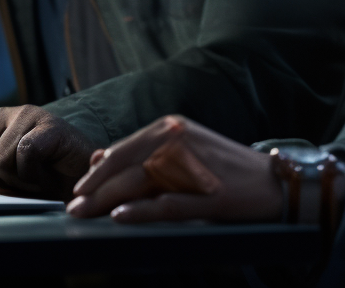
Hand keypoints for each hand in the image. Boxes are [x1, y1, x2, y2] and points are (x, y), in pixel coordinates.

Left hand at [0, 105, 93, 199]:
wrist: (90, 177)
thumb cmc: (50, 178)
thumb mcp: (9, 182)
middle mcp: (6, 116)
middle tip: (21, 186)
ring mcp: (28, 116)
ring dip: (18, 181)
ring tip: (38, 178)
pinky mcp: (48, 125)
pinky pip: (23, 156)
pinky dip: (35, 174)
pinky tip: (49, 173)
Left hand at [67, 115, 281, 222]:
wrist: (272, 181)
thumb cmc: (224, 168)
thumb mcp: (181, 149)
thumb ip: (144, 152)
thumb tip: (98, 159)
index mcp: (170, 127)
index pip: (123, 150)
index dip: (96, 173)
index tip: (77, 191)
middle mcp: (176, 139)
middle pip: (125, 167)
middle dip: (94, 189)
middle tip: (72, 208)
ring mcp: (191, 166)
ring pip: (138, 185)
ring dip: (107, 201)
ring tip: (85, 214)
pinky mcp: (206, 194)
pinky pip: (167, 203)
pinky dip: (141, 210)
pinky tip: (121, 216)